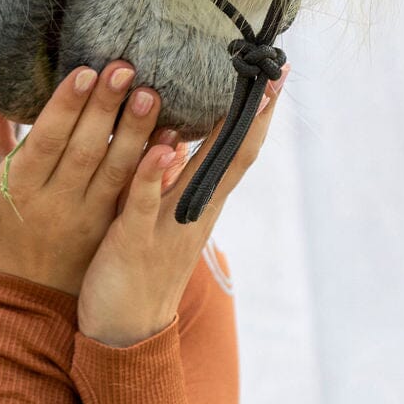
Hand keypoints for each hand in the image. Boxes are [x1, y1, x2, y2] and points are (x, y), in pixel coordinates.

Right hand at [0, 60, 181, 296]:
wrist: (30, 292)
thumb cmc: (4, 222)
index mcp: (17, 185)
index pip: (44, 139)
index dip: (65, 106)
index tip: (86, 71)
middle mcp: (52, 202)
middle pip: (82, 150)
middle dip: (104, 108)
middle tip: (124, 68)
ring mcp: (85, 218)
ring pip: (113, 171)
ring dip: (135, 132)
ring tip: (150, 94)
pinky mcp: (110, 229)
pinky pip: (132, 193)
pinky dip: (152, 165)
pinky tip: (170, 138)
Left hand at [76, 66, 289, 344]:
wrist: (126, 330)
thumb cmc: (142, 266)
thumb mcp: (165, 216)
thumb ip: (174, 178)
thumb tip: (178, 136)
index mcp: (203, 201)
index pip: (238, 148)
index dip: (258, 112)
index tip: (278, 74)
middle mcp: (195, 209)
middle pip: (233, 155)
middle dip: (253, 113)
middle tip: (275, 73)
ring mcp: (169, 225)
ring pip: (196, 173)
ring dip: (208, 131)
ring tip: (221, 88)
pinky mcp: (135, 241)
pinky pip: (147, 204)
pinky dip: (154, 177)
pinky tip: (162, 149)